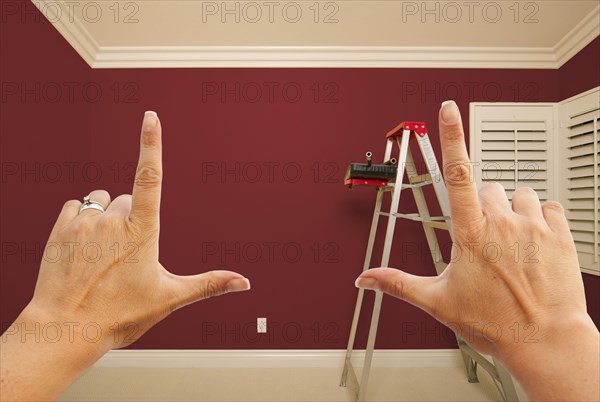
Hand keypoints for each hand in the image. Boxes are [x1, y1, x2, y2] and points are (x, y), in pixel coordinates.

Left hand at [26, 111, 250, 351]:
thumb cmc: (118, 315)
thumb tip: (244, 282)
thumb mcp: (169, 298)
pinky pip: (76, 207)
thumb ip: (208, 284)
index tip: (151, 117)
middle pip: (127, 199)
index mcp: (142, 230)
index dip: (152, 143)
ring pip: (101, 201)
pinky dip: (82, 220)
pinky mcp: (61, 227)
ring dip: (105, 217)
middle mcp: (112, 219)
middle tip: (124, 255)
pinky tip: (82, 247)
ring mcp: (85, 222)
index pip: (150, 175)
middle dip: (130, 218)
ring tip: (101, 252)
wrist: (65, 330)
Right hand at [355, 101, 598, 400]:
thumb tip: (364, 279)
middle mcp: (502, 223)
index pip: (457, 173)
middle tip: (485, 241)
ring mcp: (534, 225)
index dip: (451, 136)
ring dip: (512, 211)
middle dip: (482, 207)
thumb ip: (397, 283)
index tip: (449, 109)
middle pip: (487, 188)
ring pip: (518, 194)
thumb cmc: (494, 323)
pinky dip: (540, 218)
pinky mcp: (561, 233)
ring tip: (512, 243)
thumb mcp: (438, 302)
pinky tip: (535, 243)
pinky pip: (549, 206)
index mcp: (470, 233)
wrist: (545, 341)